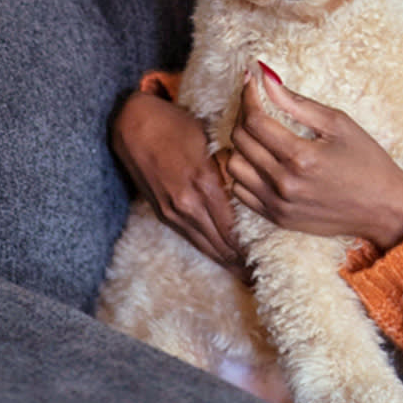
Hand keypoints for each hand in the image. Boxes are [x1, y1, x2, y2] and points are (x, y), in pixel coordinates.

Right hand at [110, 90, 244, 275]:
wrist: (134, 124)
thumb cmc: (177, 125)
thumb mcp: (212, 139)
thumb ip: (233, 165)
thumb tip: (258, 182)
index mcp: (204, 184)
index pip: (233, 227)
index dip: (250, 248)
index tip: (269, 259)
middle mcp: (187, 204)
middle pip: (220, 244)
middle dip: (241, 262)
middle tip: (260, 277)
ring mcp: (173, 211)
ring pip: (205, 246)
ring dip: (226, 261)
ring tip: (245, 276)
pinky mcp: (163, 213)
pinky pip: (190, 238)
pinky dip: (208, 250)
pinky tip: (222, 258)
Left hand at [227, 69, 402, 251]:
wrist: (384, 208)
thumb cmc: (368, 162)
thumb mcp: (339, 124)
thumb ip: (298, 103)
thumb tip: (266, 79)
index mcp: (301, 157)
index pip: (254, 120)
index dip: (248, 96)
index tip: (251, 82)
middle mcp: (284, 183)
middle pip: (240, 141)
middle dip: (244, 114)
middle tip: (257, 104)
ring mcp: (278, 205)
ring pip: (233, 167)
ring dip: (241, 145)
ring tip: (259, 134)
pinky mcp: (277, 218)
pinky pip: (240, 192)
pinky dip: (244, 171)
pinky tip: (260, 160)